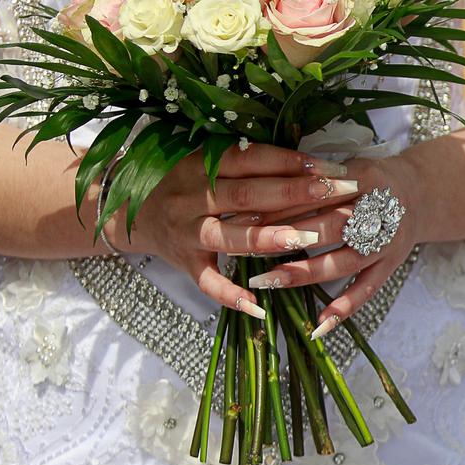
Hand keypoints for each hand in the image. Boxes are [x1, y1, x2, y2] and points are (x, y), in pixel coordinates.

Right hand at [104, 143, 345, 315]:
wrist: (123, 207)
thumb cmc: (181, 178)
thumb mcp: (203, 158)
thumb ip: (246, 160)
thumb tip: (307, 159)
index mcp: (201, 164)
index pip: (253, 160)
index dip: (293, 162)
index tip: (333, 167)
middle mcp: (192, 197)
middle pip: (249, 195)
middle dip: (298, 194)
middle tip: (341, 194)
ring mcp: (187, 231)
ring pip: (229, 236)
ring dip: (268, 238)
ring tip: (307, 239)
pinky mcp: (184, 262)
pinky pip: (207, 282)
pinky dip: (231, 295)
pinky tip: (259, 306)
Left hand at [210, 152, 426, 336]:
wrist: (423, 194)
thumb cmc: (369, 180)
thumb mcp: (345, 166)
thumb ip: (309, 176)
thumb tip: (253, 191)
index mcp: (367, 179)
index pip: (317, 192)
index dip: (279, 203)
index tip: (241, 213)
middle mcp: (381, 213)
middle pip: (331, 226)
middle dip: (286, 236)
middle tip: (243, 246)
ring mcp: (388, 244)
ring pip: (344, 261)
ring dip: (304, 273)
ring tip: (266, 280)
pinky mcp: (391, 266)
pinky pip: (367, 290)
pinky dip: (344, 308)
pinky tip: (317, 325)